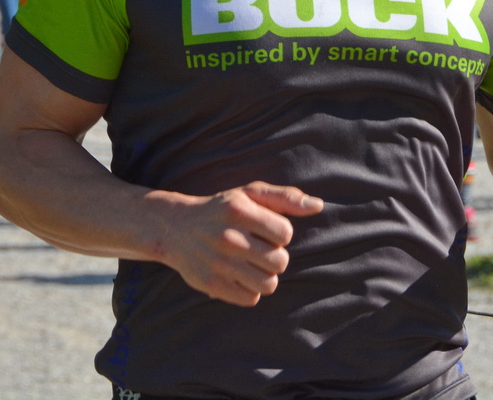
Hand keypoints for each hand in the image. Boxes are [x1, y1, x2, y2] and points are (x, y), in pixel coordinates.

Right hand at [155, 182, 323, 306]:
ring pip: (268, 284)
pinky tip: (238, 275)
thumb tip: (317, 205)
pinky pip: (251, 298)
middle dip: (275, 256)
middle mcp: (228, 236)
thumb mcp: (249, 194)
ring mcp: (218, 263)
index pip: (286, 233)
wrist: (175, 228)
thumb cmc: (222, 209)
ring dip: (265, 276)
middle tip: (259, 249)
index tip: (266, 230)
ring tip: (252, 264)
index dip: (280, 233)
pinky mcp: (211, 284)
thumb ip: (285, 197)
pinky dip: (250, 290)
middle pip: (280, 262)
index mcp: (239, 210)